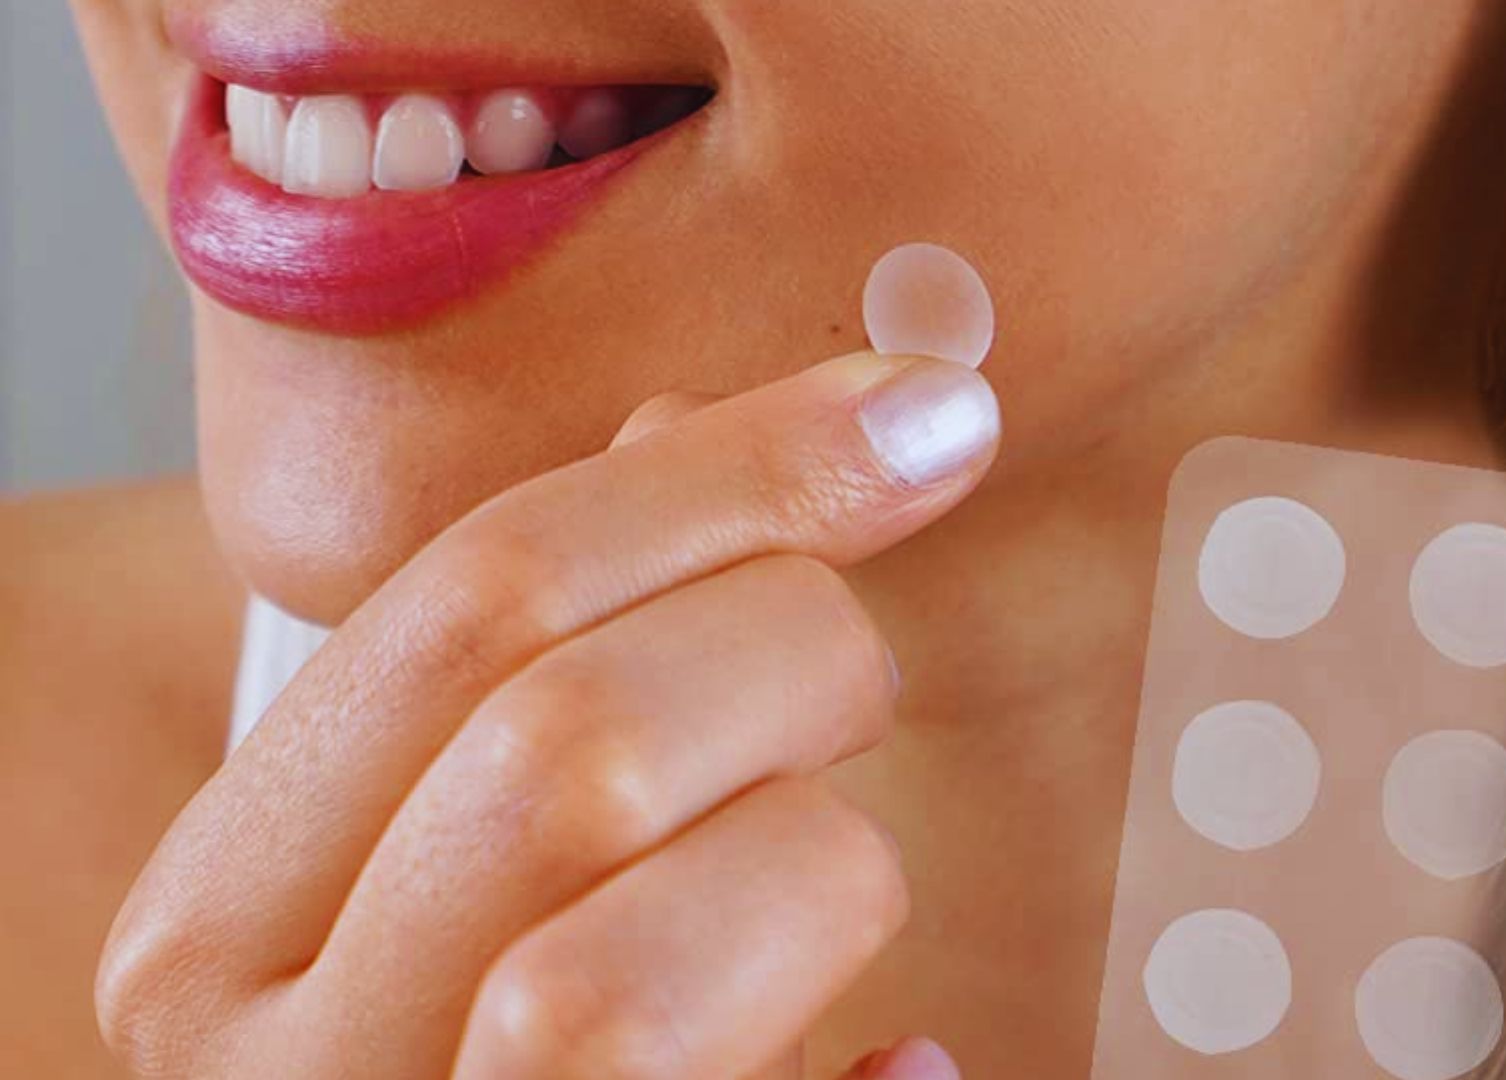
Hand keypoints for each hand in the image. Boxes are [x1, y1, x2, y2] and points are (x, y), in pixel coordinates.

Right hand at [95, 352, 998, 1078]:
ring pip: (620, 987)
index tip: (927, 411)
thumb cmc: (473, 1023)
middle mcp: (282, 1071)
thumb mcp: (450, 836)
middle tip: (857, 677)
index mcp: (224, 913)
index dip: (732, 475)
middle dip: (785, 656)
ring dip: (807, 879)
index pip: (471, 603)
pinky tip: (901, 1064)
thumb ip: (543, 650)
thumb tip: (690, 423)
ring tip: (829, 890)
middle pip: (565, 758)